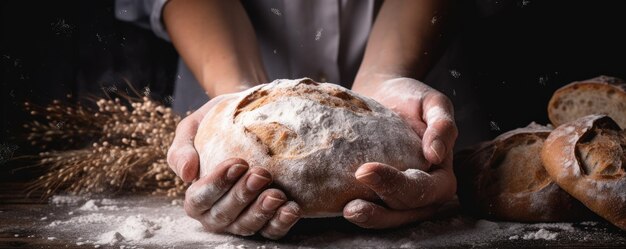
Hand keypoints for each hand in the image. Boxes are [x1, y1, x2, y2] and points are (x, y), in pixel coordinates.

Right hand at [167, 95, 300, 238]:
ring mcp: (241, 220)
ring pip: (248, 226)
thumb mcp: (193, 128)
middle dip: (243, 196)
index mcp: (196, 196)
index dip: (217, 185)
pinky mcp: (266, 222)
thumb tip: (187, 174)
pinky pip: (272, 231)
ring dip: (262, 212)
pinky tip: (291, 208)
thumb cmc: (216, 124)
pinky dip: (281, 222)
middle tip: (261, 174)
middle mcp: (216, 214)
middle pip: (224, 215)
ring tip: (277, 194)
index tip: (238, 163)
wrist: (247, 117)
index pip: (200, 199)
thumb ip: (182, 149)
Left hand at [346, 77, 457, 227]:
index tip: (366, 170)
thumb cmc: (411, 98)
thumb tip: (437, 154)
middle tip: (351, 206)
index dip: (398, 186)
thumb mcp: (433, 103)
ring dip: (369, 219)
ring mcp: (399, 197)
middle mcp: (423, 193)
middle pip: (405, 211)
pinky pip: (371, 209)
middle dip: (380, 212)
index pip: (424, 190)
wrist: (383, 93)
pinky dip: (358, 212)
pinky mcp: (377, 195)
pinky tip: (337, 206)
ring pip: (388, 218)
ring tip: (346, 212)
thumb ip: (442, 124)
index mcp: (441, 177)